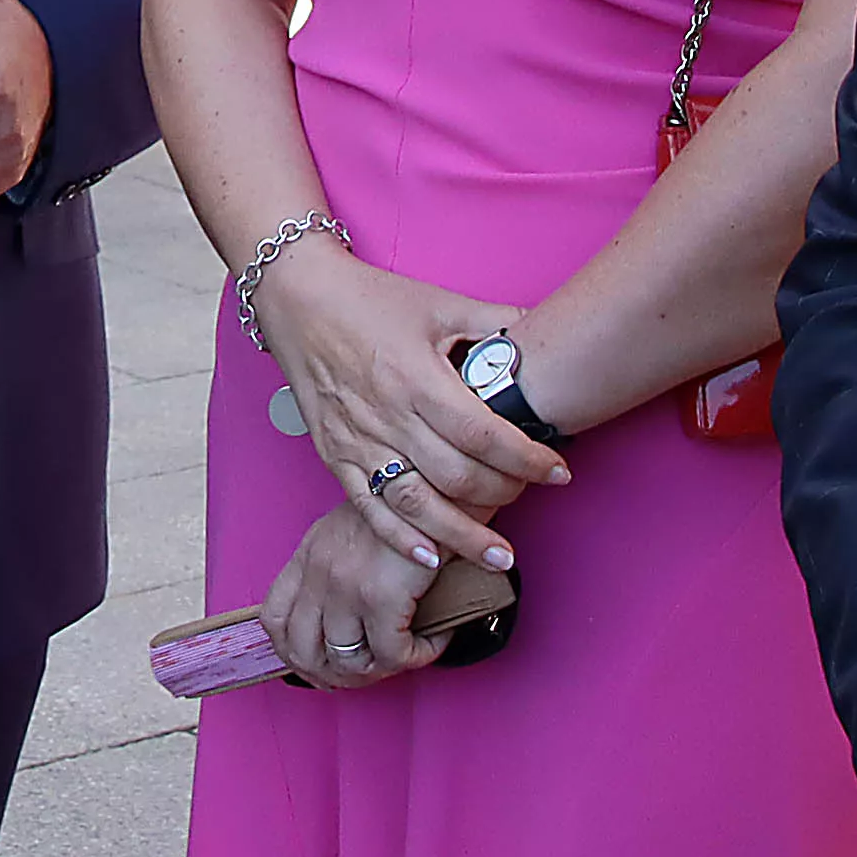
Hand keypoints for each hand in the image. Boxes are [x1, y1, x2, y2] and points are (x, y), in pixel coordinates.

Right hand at [255, 235, 563, 577]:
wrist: (298, 298)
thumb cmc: (369, 299)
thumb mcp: (438, 304)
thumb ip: (494, 323)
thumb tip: (540, 336)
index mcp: (418, 377)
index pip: (484, 434)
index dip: (528, 459)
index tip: (559, 473)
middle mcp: (388, 415)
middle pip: (456, 476)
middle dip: (504, 493)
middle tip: (530, 494)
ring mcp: (358, 441)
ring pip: (416, 504)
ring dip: (462, 536)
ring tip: (500, 557)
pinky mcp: (334, 455)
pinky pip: (369, 507)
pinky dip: (400, 538)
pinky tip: (431, 557)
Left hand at [258, 503, 446, 690]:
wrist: (440, 482)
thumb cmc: (409, 506)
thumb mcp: (355, 532)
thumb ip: (340, 570)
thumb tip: (348, 623)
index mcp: (309, 554)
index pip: (274, 619)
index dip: (291, 654)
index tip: (318, 666)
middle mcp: (319, 570)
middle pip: (302, 650)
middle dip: (334, 676)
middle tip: (367, 674)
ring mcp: (345, 585)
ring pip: (346, 661)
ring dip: (378, 671)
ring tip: (405, 657)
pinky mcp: (381, 597)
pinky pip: (392, 655)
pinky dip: (416, 656)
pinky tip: (433, 640)